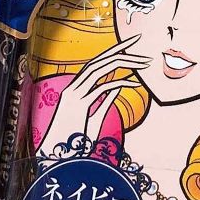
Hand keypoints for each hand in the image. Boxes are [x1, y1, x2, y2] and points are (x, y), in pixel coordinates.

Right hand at [40, 36, 148, 152]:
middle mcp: (72, 88)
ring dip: (123, 62)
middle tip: (139, 38)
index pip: (96, 63)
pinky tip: (134, 84)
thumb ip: (105, 101)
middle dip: (120, 48)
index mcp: (75, 90)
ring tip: (143, 62)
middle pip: (99, 60)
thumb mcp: (94, 118)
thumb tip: (119, 85)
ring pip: (98, 68)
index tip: (131, 42)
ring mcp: (73, 96)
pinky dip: (118, 83)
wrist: (55, 160)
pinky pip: (101, 88)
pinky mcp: (77, 106)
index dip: (113, 50)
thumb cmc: (73, 143)